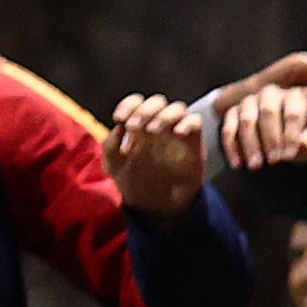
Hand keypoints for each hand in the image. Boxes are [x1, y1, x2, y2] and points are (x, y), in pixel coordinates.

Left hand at [106, 92, 205, 217]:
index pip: (137, 103)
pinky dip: (188, 122)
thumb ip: (110, 146)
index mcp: (138, 126)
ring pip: (178, 107)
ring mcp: (176, 133)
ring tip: (153, 130)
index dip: (129, 104)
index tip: (119, 117)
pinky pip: (196, 121)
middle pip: (157, 101)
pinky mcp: (193, 143)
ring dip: (164, 114)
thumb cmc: (134, 182)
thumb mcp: (114, 166)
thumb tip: (117, 128)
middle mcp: (158, 125)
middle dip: (145, 109)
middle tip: (135, 126)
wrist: (156, 205)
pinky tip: (177, 133)